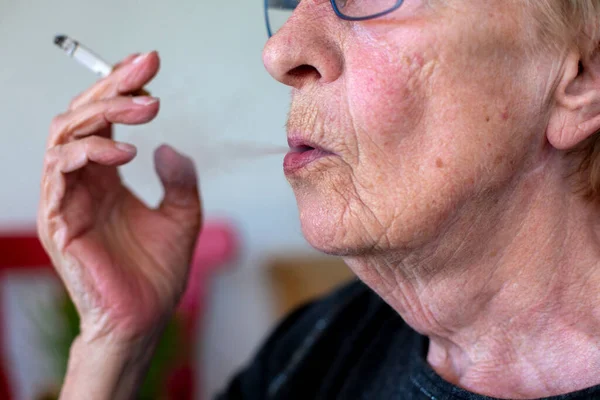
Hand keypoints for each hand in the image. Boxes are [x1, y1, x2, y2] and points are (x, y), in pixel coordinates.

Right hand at [37, 52, 201, 348]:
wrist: (144, 318)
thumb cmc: (156, 273)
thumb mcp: (182, 217)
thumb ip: (180, 181)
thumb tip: (167, 146)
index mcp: (106, 178)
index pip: (104, 121)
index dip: (122, 89)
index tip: (151, 66)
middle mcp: (83, 182)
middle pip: (81, 117)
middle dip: (112, 87)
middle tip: (146, 71)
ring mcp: (67, 198)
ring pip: (65, 135)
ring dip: (104, 113)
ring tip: (146, 108)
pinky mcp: (59, 219)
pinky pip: (61, 171)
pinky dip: (90, 152)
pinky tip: (126, 152)